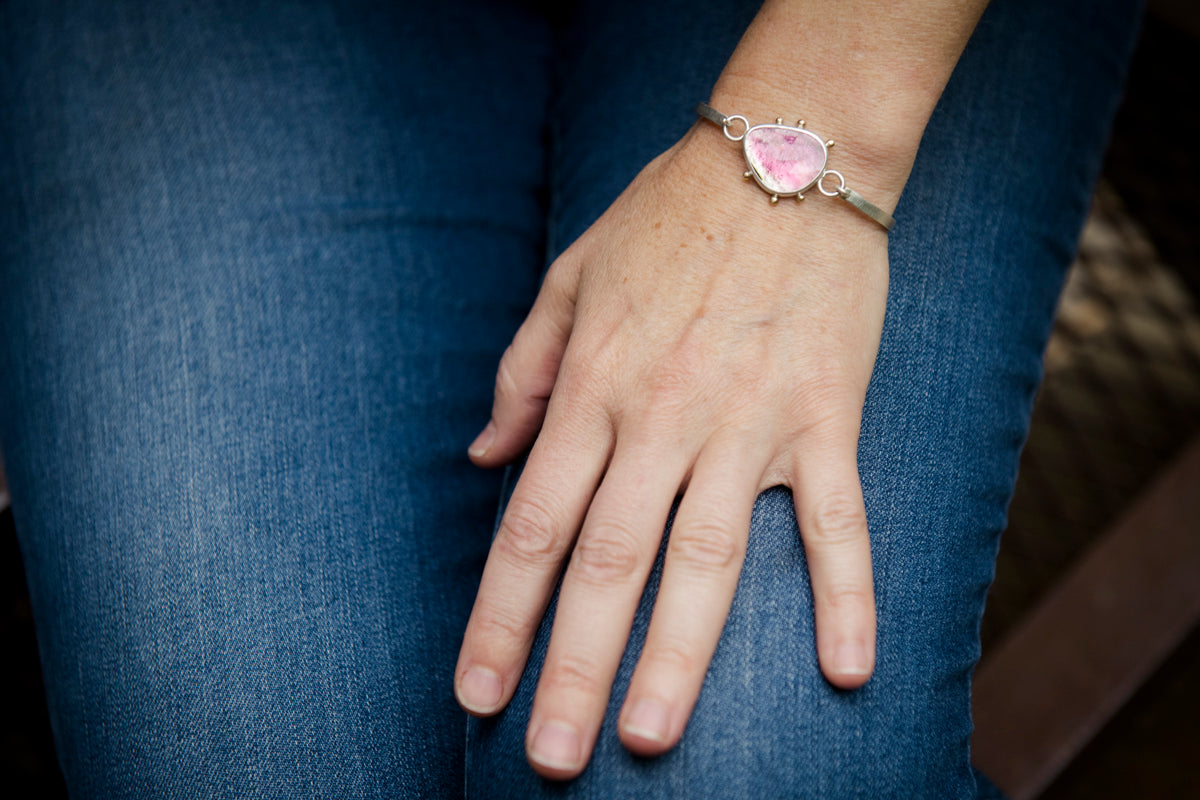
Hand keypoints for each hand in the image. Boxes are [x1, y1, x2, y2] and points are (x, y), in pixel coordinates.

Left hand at [454, 121, 891, 778]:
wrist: (783, 156)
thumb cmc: (667, 217)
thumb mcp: (570, 279)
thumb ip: (523, 373)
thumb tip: (483, 456)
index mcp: (594, 389)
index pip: (532, 525)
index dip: (499, 617)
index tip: (477, 692)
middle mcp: (662, 418)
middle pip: (607, 562)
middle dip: (570, 667)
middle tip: (549, 757)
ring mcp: (748, 423)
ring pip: (707, 559)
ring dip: (677, 657)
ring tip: (647, 737)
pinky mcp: (825, 417)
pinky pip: (838, 519)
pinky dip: (843, 594)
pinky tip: (846, 672)